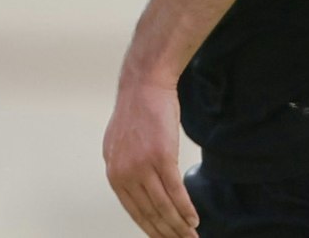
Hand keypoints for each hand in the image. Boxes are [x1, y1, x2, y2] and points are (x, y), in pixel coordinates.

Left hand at [103, 79, 198, 237]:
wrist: (144, 86)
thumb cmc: (136, 111)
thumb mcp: (120, 144)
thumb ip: (125, 168)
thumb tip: (134, 186)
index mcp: (115, 175)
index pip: (135, 212)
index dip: (152, 229)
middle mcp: (125, 175)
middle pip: (150, 213)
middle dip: (167, 233)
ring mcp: (143, 167)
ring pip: (163, 207)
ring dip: (179, 226)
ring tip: (191, 236)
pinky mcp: (162, 157)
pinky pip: (175, 191)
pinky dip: (186, 209)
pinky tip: (194, 219)